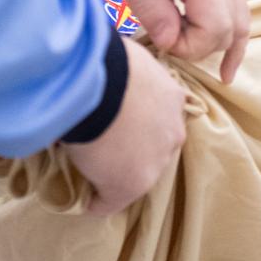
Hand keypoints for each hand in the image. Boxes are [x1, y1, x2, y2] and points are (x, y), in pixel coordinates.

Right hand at [62, 39, 185, 214]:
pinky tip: (87, 200)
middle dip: (134, 144)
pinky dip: (98, 200)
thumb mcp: (129, 60)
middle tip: (107, 139)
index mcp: (174, 99)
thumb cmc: (108, 61)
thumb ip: (130, 73)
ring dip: (118, 170)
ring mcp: (154, 162)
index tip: (120, 119)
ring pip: (137, 173)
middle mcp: (172, 133)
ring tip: (94, 168)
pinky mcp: (129, 186)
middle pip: (154, 145)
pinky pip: (110, 200)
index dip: (138, 119)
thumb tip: (111, 71)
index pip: (160, 116)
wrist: (96, 85)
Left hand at [84, 0, 249, 82]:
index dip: (191, 48)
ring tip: (210, 67)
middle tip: (168, 45)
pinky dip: (229, 22)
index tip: (160, 41)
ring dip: (223, 39)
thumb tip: (172, 43)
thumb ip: (150, 8)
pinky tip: (218, 42)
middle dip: (205, 47)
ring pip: (241, 13)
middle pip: (234, 25)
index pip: (215, 28)